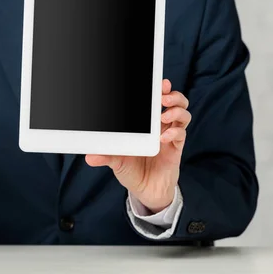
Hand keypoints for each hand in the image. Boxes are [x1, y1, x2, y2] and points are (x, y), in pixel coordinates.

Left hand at [85, 79, 190, 212]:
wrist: (145, 191)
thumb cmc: (131, 169)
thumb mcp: (115, 160)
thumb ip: (105, 156)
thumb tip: (89, 157)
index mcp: (146, 123)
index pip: (156, 99)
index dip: (160, 89)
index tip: (159, 82)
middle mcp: (160, 125)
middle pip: (175, 101)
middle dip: (172, 95)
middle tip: (163, 96)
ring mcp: (169, 135)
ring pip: (183, 114)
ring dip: (176, 111)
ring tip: (163, 116)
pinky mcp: (176, 148)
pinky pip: (181, 134)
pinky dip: (175, 132)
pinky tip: (163, 137)